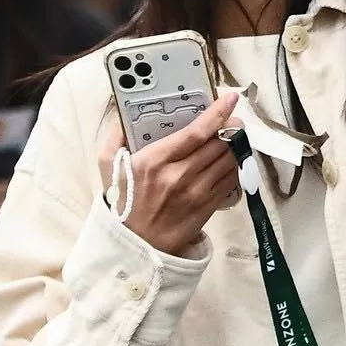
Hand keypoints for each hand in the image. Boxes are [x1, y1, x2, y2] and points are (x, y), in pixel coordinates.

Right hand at [95, 92, 241, 255]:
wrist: (134, 247)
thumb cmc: (123, 205)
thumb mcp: (109, 169)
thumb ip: (115, 138)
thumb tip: (124, 116)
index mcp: (154, 161)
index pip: (196, 132)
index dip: (217, 112)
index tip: (229, 99)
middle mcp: (179, 175)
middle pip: (219, 144)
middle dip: (232, 127)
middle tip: (233, 119)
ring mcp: (196, 192)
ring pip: (229, 161)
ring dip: (237, 146)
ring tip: (235, 137)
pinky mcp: (208, 207)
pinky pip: (231, 181)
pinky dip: (235, 167)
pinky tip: (231, 160)